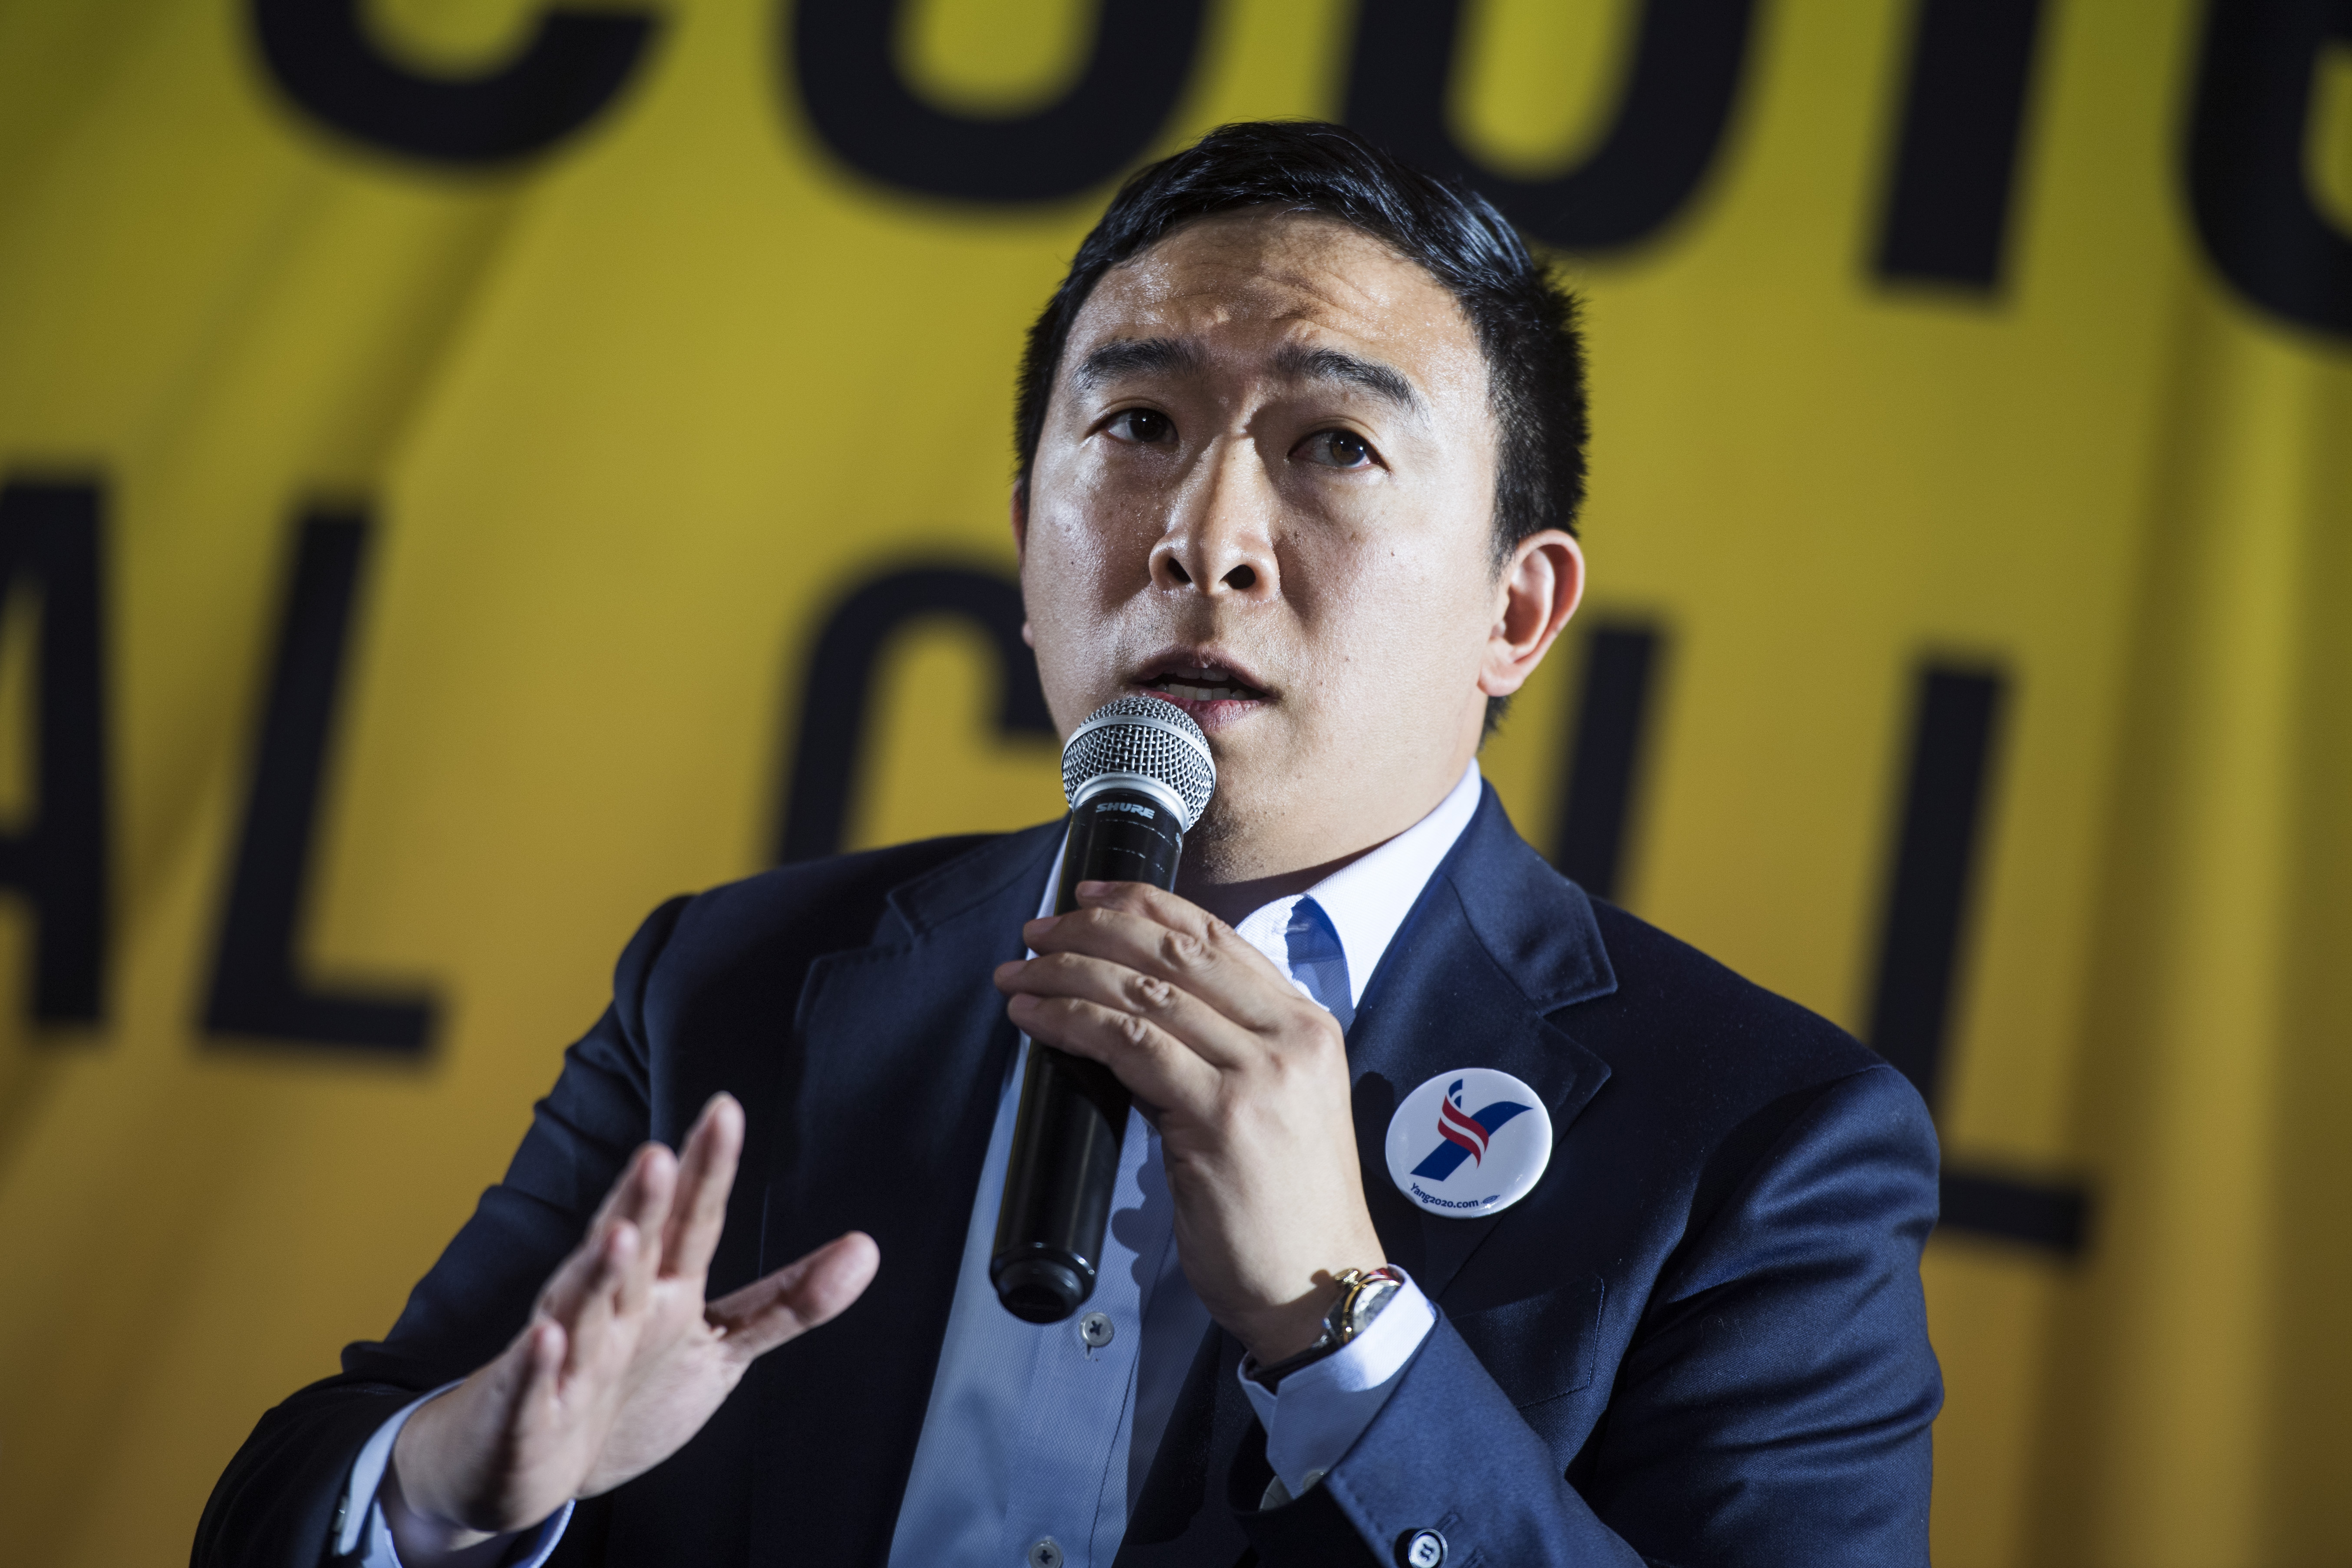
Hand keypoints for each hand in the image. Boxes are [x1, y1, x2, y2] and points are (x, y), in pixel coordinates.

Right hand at [384, 1094, 878, 1563]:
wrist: (527, 1461)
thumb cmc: (627, 1390)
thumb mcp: (718, 1345)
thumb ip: (787, 1301)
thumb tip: (867, 1248)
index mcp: (660, 1287)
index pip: (688, 1220)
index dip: (705, 1169)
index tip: (725, 1109)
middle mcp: (609, 1308)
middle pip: (630, 1247)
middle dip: (641, 1203)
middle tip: (660, 1156)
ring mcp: (565, 1356)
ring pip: (578, 1307)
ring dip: (596, 1272)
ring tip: (620, 1236)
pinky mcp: (526, 1412)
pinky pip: (531, 1385)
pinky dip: (537, 1364)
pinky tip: (545, 1339)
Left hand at [994, 881, 1384, 1363]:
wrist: (1319, 1287)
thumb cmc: (1286, 1209)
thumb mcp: (1275, 1106)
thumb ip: (1226, 1052)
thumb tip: (1138, 1018)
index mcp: (1305, 1026)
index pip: (1215, 938)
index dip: (1145, 906)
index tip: (1090, 896)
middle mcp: (1289, 1037)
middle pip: (1174, 955)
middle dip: (1094, 930)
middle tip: (1036, 931)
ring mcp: (1258, 1075)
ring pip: (1144, 995)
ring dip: (1068, 975)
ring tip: (1019, 975)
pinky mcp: (1220, 1117)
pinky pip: (1129, 1046)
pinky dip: (1072, 1023)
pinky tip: (1036, 1018)